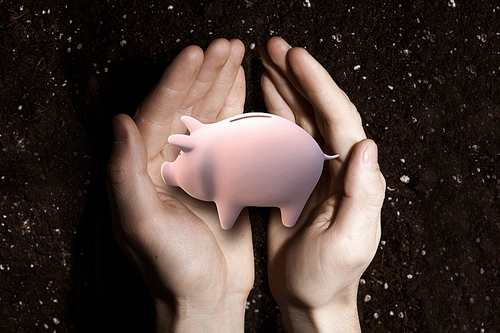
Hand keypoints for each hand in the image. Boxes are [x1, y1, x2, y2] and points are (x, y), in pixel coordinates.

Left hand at [107, 39, 253, 332]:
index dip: (176, 81)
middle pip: (186, 106)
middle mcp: (169, 162)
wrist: (206, 297)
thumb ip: (126, 173)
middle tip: (225, 44)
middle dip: (205, 73)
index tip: (196, 53)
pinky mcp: (223, 177)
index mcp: (144, 169)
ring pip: (209, 115)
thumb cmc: (172, 268)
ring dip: (222, 83)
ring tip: (236, 53)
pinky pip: (230, 136)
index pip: (158, 113)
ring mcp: (198, 167)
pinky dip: (237, 110)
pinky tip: (244, 89)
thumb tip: (120, 120)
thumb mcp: (141, 225)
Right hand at [260, 37, 385, 331]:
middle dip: (297, 75)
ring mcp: (312, 171)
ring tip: (265, 61)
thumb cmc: (329, 276)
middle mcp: (334, 166)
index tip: (296, 57)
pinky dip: (270, 116)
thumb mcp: (351, 241)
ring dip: (283, 88)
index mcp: (351, 176)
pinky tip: (259, 99)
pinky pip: (281, 141)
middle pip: (317, 109)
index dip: (318, 84)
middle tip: (274, 46)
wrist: (312, 298)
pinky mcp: (292, 181)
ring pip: (298, 119)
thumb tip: (367, 144)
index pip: (338, 118)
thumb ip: (363, 193)